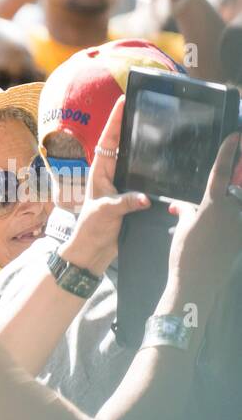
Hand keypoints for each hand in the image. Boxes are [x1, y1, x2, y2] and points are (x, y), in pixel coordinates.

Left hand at [62, 97, 150, 273]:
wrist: (93, 251)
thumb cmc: (91, 229)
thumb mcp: (105, 213)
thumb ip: (124, 203)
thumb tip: (144, 198)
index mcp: (100, 172)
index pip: (107, 141)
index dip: (115, 121)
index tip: (123, 101)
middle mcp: (110, 174)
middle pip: (122, 145)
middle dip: (131, 125)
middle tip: (144, 106)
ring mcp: (121, 184)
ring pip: (134, 159)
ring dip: (143, 145)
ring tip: (158, 125)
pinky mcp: (131, 196)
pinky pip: (144, 177)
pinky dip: (153, 168)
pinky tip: (166, 160)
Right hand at [163, 132, 241, 314]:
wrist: (197, 282)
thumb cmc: (184, 254)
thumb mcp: (183, 228)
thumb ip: (188, 212)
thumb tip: (183, 205)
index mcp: (214, 204)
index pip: (221, 172)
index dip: (228, 152)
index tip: (235, 137)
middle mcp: (233, 210)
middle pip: (236, 190)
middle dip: (231, 186)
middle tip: (222, 189)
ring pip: (237, 206)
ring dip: (229, 208)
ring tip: (211, 226)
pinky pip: (238, 223)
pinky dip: (231, 223)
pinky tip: (219, 235)